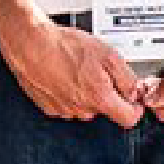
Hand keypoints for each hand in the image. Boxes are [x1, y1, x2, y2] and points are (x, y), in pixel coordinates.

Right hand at [0, 8, 148, 126]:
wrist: (30, 43)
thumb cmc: (64, 46)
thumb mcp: (107, 54)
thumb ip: (127, 78)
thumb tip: (134, 93)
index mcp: (99, 98)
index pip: (129, 119)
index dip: (134, 107)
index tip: (131, 97)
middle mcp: (81, 110)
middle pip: (105, 110)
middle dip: (106, 93)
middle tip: (97, 71)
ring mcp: (63, 110)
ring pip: (84, 107)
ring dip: (85, 92)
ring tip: (75, 69)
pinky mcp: (48, 107)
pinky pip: (66, 104)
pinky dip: (67, 92)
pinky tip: (62, 74)